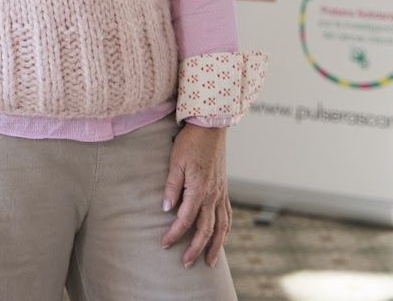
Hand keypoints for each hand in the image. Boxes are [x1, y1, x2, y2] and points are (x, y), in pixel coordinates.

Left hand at [160, 124, 230, 268]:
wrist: (210, 127)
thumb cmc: (190, 142)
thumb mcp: (175, 162)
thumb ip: (172, 186)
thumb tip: (166, 209)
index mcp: (199, 189)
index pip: (186, 219)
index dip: (175, 234)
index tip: (164, 244)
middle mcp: (213, 195)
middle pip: (206, 229)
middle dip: (196, 249)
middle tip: (185, 264)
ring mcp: (221, 193)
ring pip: (221, 227)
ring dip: (215, 246)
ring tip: (209, 262)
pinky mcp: (224, 189)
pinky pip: (228, 215)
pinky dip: (225, 231)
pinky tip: (221, 238)